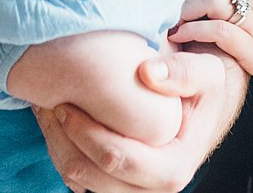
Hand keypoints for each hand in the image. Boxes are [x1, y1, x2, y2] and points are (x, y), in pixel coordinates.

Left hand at [34, 48, 243, 192]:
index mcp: (173, 168)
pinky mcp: (117, 183)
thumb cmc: (202, 88)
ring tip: (46, 111)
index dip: (85, 133)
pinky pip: (79, 178)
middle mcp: (152, 188)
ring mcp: (133, 189)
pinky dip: (63, 152)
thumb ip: (182, 71)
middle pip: (91, 176)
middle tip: (47, 104)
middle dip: (63, 141)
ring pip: (79, 181)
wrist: (200, 104)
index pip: (117, 160)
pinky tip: (57, 124)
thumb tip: (147, 73)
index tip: (64, 103)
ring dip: (58, 148)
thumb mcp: (206, 73)